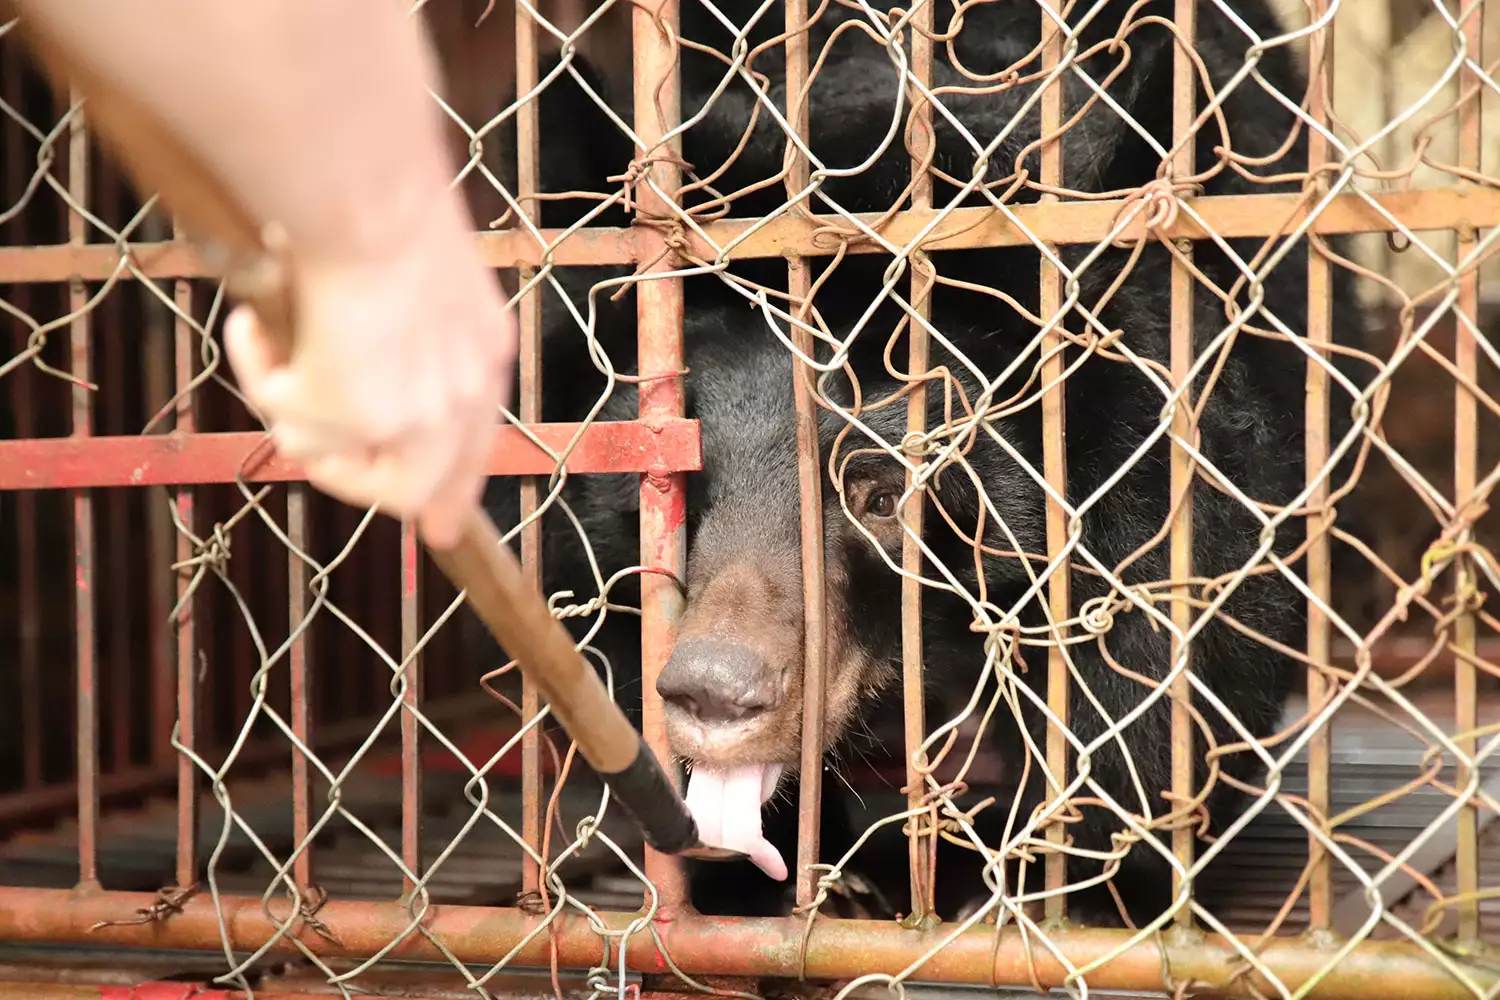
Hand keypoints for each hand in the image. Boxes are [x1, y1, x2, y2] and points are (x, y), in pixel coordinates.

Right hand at [224, 209, 516, 549]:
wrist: (366, 197)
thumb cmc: (378, 202)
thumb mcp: (415, 272)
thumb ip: (402, 324)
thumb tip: (345, 363)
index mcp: (485, 353)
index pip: (480, 443)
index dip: (456, 490)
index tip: (443, 528)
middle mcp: (461, 396)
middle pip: (415, 488)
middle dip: (353, 480)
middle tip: (312, 455)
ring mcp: (412, 414)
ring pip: (333, 462)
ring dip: (291, 416)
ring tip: (269, 354)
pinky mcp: (354, 414)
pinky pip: (287, 422)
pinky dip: (259, 372)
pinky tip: (252, 326)